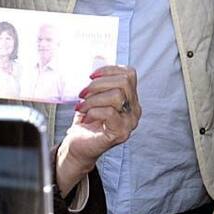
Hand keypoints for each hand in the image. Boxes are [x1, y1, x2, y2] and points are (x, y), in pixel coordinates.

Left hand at [56, 65, 139, 195]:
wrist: (79, 145)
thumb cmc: (86, 120)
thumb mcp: (94, 96)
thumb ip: (100, 83)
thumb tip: (94, 68)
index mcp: (131, 98)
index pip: (129, 74)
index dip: (109, 70)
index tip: (91, 76)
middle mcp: (135, 109)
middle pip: (124, 82)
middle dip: (98, 84)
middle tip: (83, 94)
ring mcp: (130, 122)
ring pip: (116, 96)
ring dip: (93, 99)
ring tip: (82, 107)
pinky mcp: (120, 133)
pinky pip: (109, 112)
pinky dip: (93, 111)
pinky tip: (86, 117)